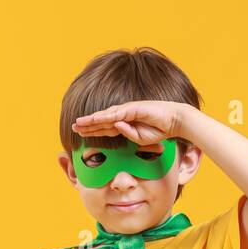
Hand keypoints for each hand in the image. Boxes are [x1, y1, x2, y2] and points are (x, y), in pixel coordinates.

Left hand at [73, 100, 189, 143]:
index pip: (105, 128)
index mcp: (125, 124)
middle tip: (73, 126)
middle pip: (102, 121)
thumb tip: (116, 128)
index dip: (92, 130)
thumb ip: (128, 135)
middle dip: (87, 124)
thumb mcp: (141, 139)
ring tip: (79, 123)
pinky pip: (116, 114)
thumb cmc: (159, 131)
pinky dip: (105, 117)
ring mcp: (127, 110)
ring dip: (92, 120)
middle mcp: (123, 115)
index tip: (80, 133)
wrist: (174, 121)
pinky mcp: (133, 109)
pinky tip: (94, 119)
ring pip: (105, 116)